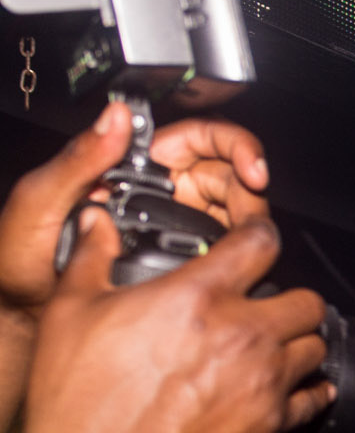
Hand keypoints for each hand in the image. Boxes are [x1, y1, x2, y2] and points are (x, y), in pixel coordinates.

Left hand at [0, 101, 269, 320]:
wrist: (24, 315)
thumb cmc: (18, 263)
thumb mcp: (39, 201)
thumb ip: (78, 159)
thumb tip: (116, 117)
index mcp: (128, 167)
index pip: (195, 139)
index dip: (231, 145)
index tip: (249, 167)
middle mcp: (158, 195)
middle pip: (225, 173)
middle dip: (249, 184)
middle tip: (253, 205)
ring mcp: (174, 230)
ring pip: (234, 212)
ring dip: (250, 221)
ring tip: (247, 239)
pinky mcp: (184, 265)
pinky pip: (226, 253)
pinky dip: (242, 256)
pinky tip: (238, 265)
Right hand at [17, 203, 332, 432]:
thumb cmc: (86, 396)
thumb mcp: (72, 310)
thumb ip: (93, 258)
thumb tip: (97, 226)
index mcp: (200, 295)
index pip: (259, 242)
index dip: (261, 234)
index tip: (257, 240)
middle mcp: (244, 333)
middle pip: (307, 301)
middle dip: (291, 299)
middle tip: (270, 306)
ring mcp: (263, 378)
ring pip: (317, 347)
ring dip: (300, 344)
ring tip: (277, 348)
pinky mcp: (271, 421)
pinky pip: (315, 399)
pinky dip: (312, 392)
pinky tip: (297, 389)